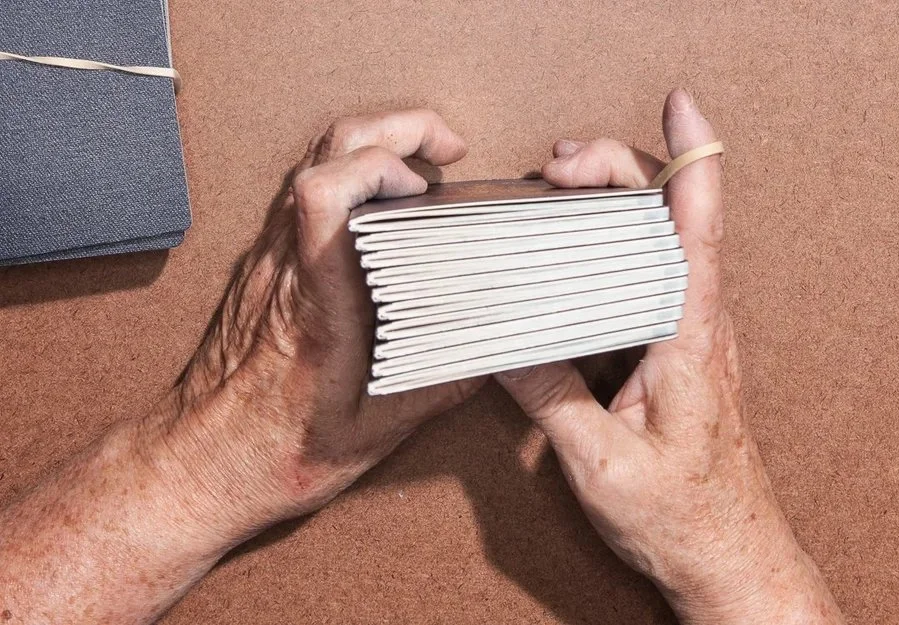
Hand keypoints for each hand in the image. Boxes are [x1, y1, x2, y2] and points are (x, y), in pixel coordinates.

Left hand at [174, 108, 484, 521]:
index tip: (429, 182)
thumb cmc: (273, 454)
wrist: (194, 465)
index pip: (324, 194)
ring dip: (372, 147)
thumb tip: (490, 352)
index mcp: (317, 303)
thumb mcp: (373, 434)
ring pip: (312, 164)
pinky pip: (304, 196)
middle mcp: (286, 266)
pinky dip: (350, 179)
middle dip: (395, 127)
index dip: (381, 162)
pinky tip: (382, 212)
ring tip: (422, 172)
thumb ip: (438, 388)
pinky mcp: (260, 269)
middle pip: (324, 152)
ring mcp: (266, 261)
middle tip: (447, 149)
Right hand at [496, 90, 842, 623]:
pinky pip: (647, 279)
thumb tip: (503, 344)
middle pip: (670, 216)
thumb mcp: (601, 464)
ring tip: (557, 189)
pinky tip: (575, 249)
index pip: (698, 227)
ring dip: (615, 202)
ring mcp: (689, 336)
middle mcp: (697, 324)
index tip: (680, 106)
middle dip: (618, 169)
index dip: (693, 157)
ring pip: (659, 242)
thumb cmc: (682, 517)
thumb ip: (551, 398)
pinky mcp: (675, 354)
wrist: (729, 556)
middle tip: (556, 164)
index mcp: (688, 337)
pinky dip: (613, 244)